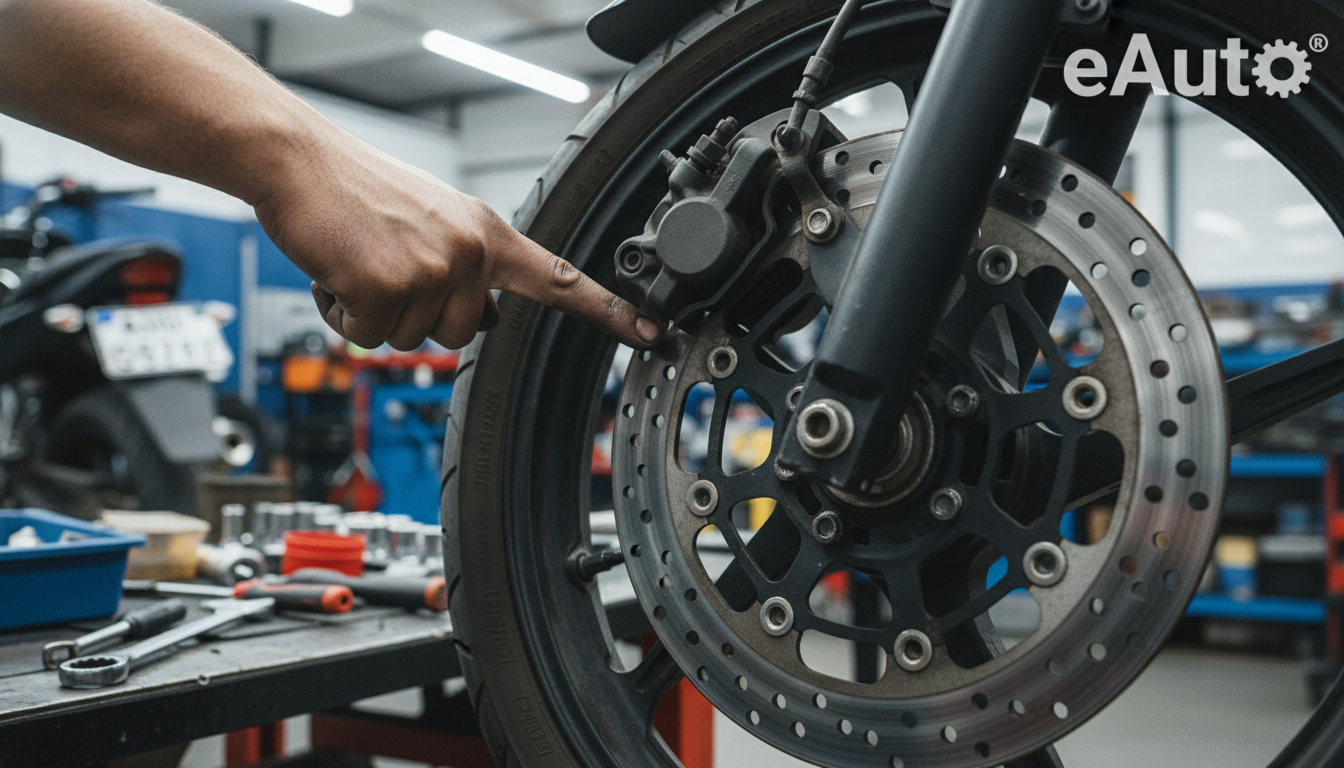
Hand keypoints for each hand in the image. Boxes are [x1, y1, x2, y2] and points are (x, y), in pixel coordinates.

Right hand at [252, 135, 660, 351]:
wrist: (297, 161)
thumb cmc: (359, 191)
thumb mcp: (435, 222)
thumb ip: (472, 269)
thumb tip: (492, 320)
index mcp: (488, 233)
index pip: (560, 278)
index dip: (607, 311)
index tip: (651, 333)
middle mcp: (470, 252)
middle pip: (463, 335)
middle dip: (419, 314)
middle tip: (387, 264)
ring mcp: (433, 272)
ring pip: (413, 340)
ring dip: (376, 312)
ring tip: (360, 260)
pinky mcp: (387, 289)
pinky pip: (368, 337)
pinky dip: (343, 313)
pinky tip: (337, 270)